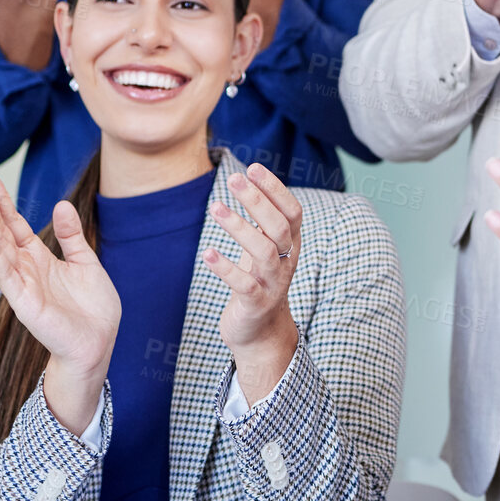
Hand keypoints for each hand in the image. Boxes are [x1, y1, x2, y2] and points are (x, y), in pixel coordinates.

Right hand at [0, 170, 118, 430]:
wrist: (99, 341)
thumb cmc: (92, 307)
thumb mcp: (86, 261)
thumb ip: (71, 235)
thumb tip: (61, 204)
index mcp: (40, 257)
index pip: (14, 223)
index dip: (0, 200)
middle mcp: (26, 267)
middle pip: (1, 230)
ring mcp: (23, 283)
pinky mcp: (25, 301)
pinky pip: (6, 273)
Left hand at [204, 163, 301, 399]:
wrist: (261, 332)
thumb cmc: (258, 282)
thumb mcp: (265, 249)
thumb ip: (263, 221)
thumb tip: (249, 180)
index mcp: (291, 245)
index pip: (292, 211)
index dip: (276, 189)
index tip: (253, 168)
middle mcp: (287, 262)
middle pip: (279, 227)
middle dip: (257, 200)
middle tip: (234, 178)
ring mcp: (274, 284)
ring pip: (264, 253)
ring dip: (240, 228)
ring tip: (216, 208)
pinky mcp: (256, 304)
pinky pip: (244, 285)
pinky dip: (226, 268)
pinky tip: (207, 253)